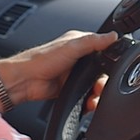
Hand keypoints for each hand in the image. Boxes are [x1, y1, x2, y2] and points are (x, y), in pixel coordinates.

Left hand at [0, 30, 116, 108]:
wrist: (25, 80)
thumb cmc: (41, 59)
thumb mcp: (71, 46)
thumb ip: (93, 41)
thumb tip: (113, 36)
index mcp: (79, 44)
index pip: (103, 49)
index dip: (110, 59)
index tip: (115, 67)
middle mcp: (78, 59)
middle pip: (101, 71)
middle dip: (103, 81)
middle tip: (100, 86)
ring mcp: (74, 75)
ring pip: (94, 85)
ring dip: (97, 93)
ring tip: (94, 97)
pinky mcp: (70, 89)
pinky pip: (86, 96)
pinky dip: (89, 101)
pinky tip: (89, 103)